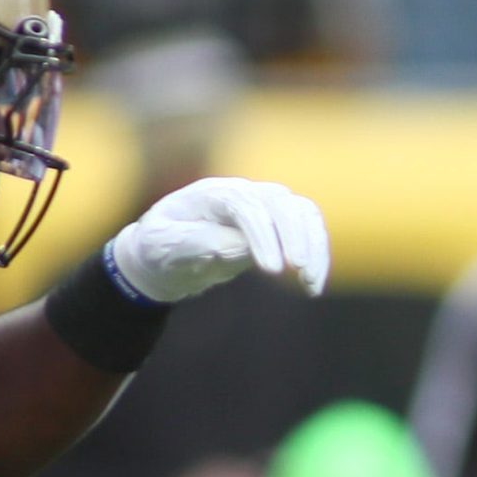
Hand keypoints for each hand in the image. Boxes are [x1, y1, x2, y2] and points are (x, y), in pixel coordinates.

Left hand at [107, 177, 328, 303]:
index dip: (261, 234)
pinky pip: (307, 228)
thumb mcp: (163, 247)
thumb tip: (236, 246)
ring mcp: (262, 204)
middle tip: (298, 271)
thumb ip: (196, 243)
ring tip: (309, 283)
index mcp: (209, 194)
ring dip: (312, 246)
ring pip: (301, 212)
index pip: (244, 204)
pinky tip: (312, 284)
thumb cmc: (160, 249)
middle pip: (279, 202)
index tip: (272, 270)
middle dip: (294, 236)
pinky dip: (317, 253)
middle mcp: (241, 192)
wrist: (165, 253)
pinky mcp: (277, 223)